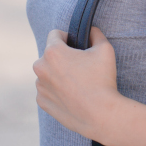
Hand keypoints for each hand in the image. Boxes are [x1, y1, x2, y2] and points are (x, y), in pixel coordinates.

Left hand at [33, 27, 122, 142]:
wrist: (100, 114)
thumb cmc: (103, 80)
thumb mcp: (105, 49)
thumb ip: (96, 34)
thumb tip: (91, 30)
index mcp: (53, 52)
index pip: (54, 34)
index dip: (68, 37)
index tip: (77, 45)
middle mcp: (40, 67)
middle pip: (49, 55)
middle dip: (62, 57)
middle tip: (80, 66)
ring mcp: (40, 86)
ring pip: (47, 73)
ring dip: (57, 73)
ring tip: (77, 83)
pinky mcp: (42, 102)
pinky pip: (47, 90)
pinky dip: (56, 90)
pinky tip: (72, 95)